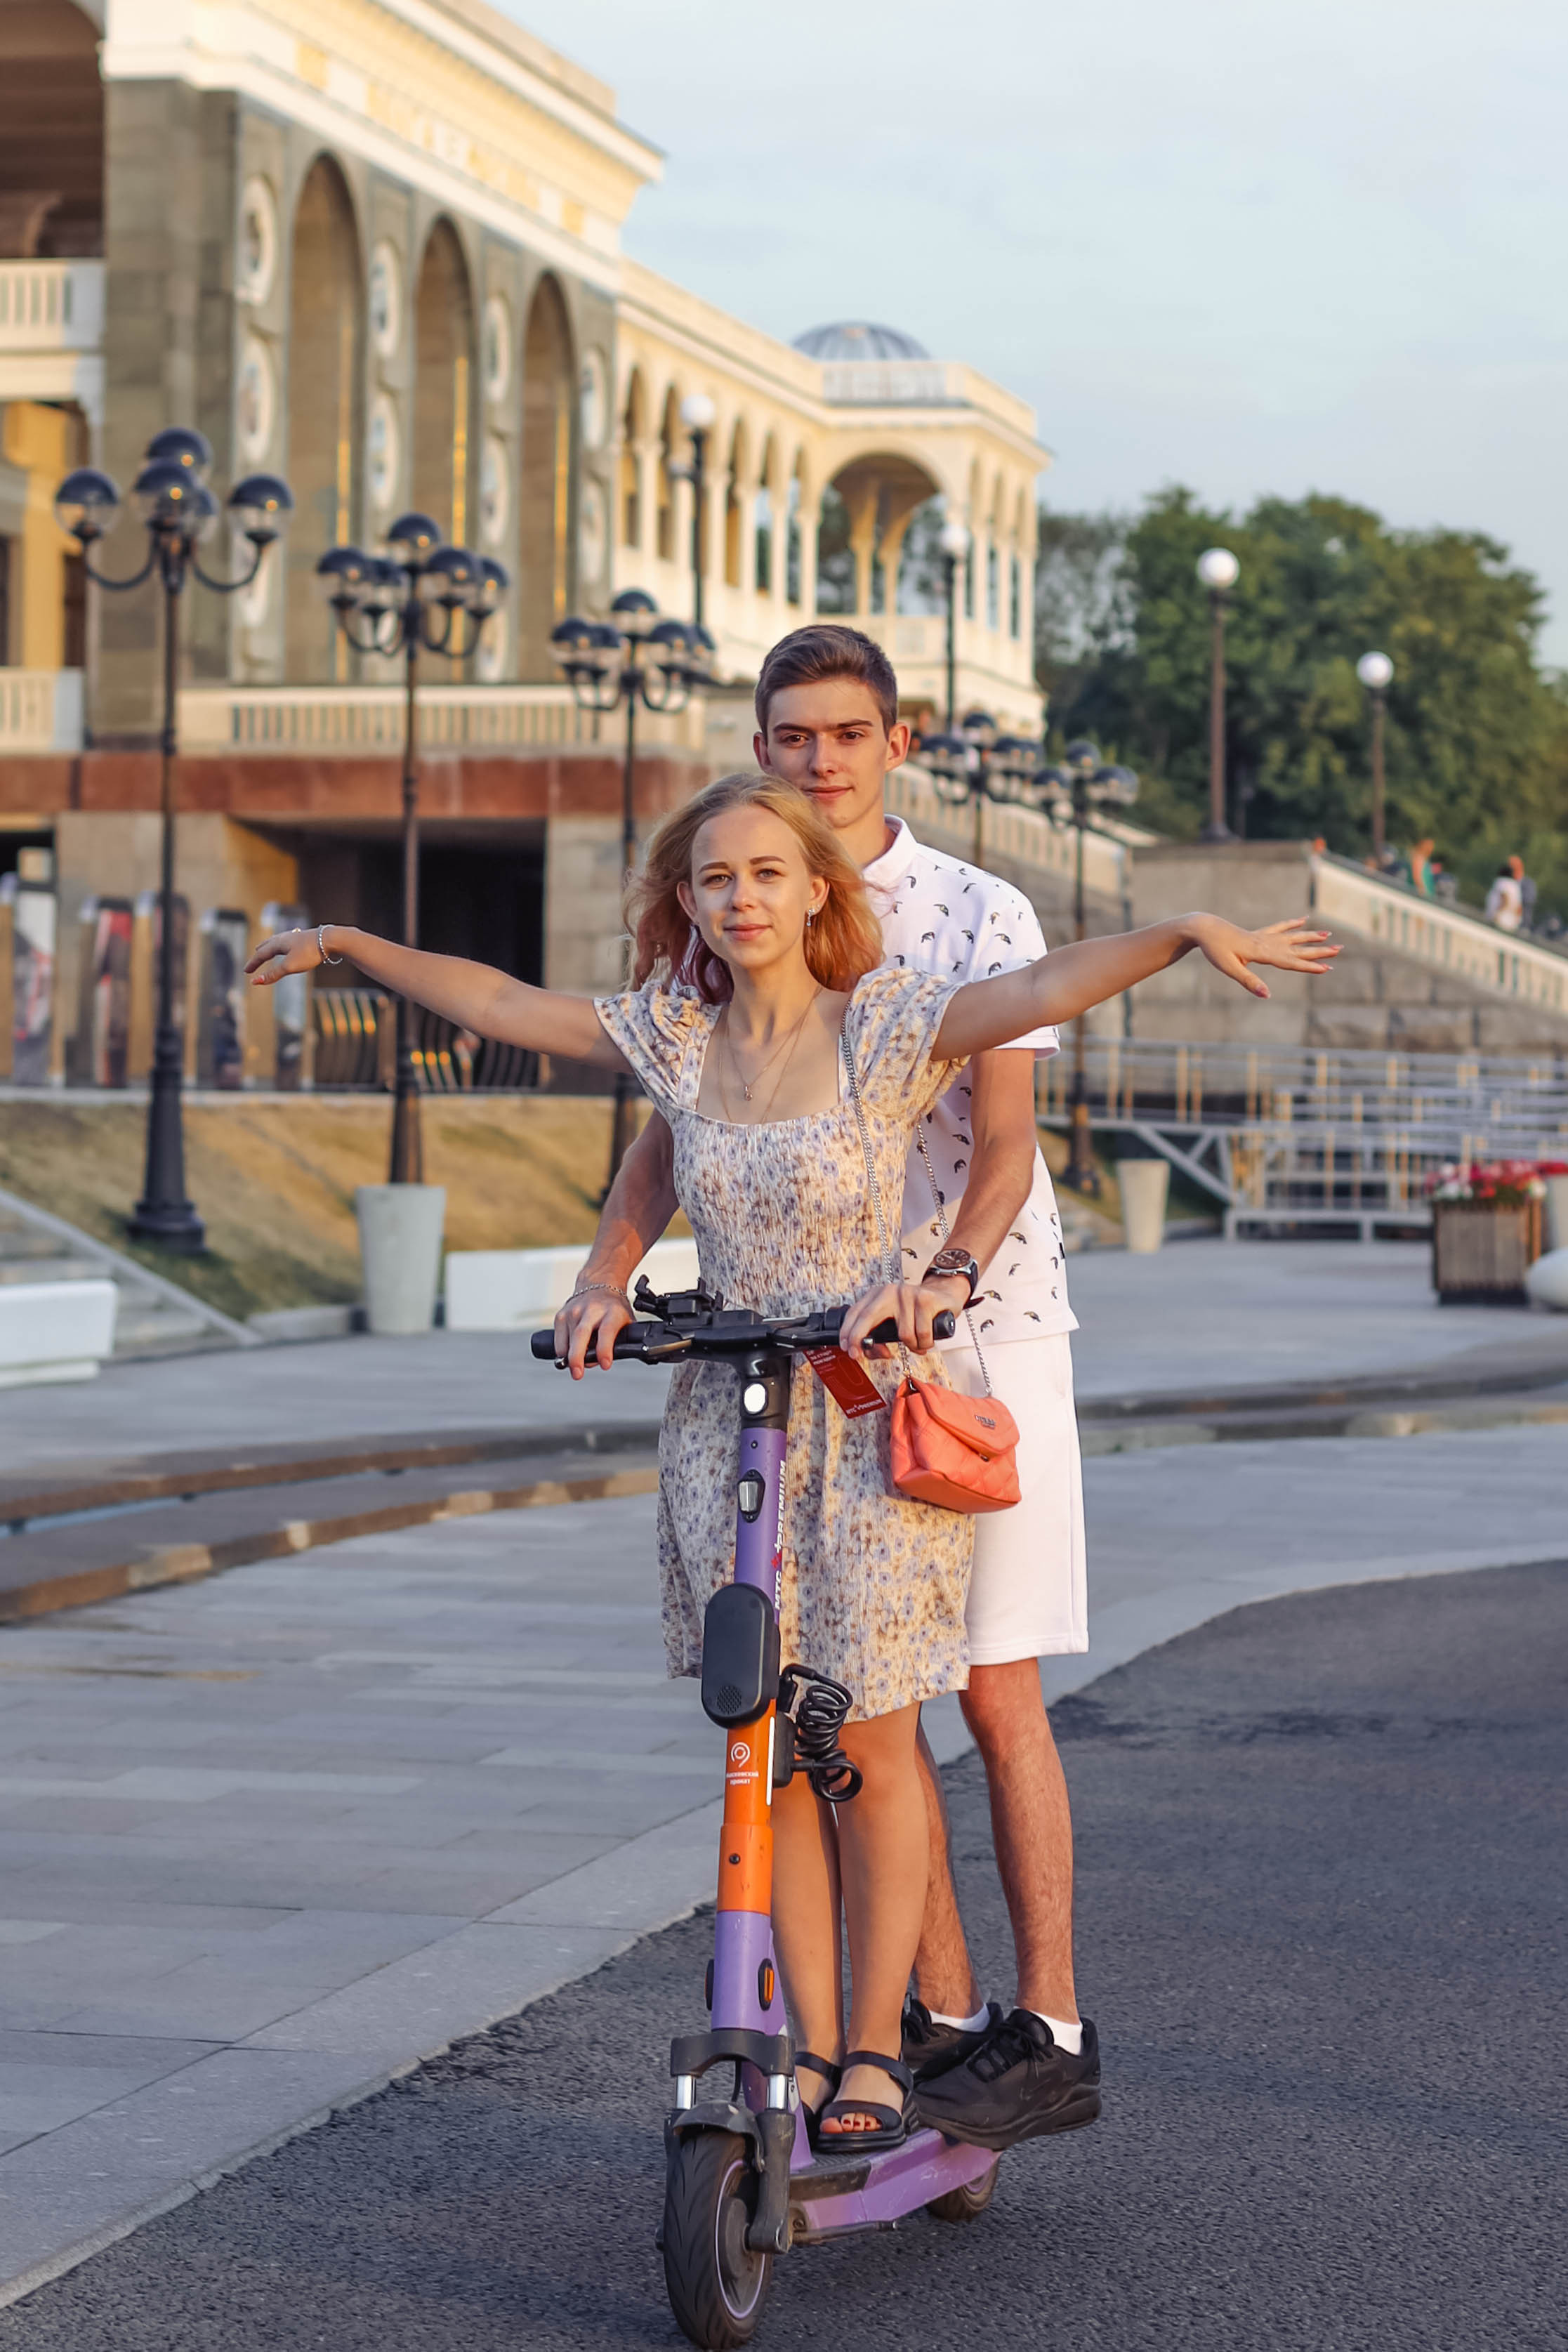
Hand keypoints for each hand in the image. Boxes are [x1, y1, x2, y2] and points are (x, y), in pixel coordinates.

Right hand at [246, 928, 325, 986]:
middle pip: (268, 945)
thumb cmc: (310, 952)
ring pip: (278, 941)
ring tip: (267, 949)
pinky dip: (282, 946)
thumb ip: (273, 974)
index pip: (261, 954)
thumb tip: (255, 982)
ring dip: (270, 947)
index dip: (253, 963)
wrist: (331, 940)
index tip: (246, 971)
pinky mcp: (305, 938)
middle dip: (260, 953)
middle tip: (254, 958)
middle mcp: (285, 938)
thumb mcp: (290, 966)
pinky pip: (289, 942)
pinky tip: (290, 946)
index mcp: (278, 943)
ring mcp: (295, 937)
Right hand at [552, 1284, 634, 1377]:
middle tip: (577, 1373)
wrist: (599, 1284)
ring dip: (571, 1357)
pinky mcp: (561, 1315)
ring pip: (568, 1340)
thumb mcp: (625, 1321)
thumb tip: (607, 1363)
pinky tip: (570, 1352)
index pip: (607, 1331)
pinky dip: (563, 1351)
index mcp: (612, 1312)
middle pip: (581, 1335)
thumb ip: (623, 1341)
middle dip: (578, 1357)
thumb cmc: (613, 1307)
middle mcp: (591, 1310)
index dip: (605, 1350)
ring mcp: (574, 1312)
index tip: (605, 1364)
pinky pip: (559, 1340)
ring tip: (577, 1366)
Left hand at [839, 1277, 966, 1359]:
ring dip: (912, 1346)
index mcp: (878, 1294)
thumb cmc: (917, 1312)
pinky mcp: (926, 1300)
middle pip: (868, 1317)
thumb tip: (877, 1351)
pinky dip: (925, 1343)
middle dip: (859, 1339)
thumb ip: (881, 1336)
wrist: (945, 1294)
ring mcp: (908, 1294)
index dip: (847, 1332)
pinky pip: (921, 1334)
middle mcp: (890, 1291)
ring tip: (918, 1342)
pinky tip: (927, 1339)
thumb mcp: (894, 1321)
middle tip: (859, 1356)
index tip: (846, 1348)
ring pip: (903, 1334)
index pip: (856, 1312)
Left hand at [1189, 915, 1337, 999]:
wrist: (1205, 929)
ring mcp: (1264, 936)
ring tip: (1328, 935)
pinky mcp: (1257, 933)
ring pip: (1293, 936)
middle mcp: (1267, 943)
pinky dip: (1292, 924)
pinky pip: (1279, 927)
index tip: (1327, 968)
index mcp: (1262, 953)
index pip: (1291, 961)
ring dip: (1311, 937)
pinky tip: (1303, 920)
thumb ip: (1249, 982)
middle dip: (1318, 951)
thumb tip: (1267, 995)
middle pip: (1298, 948)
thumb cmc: (1215, 950)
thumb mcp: (1229, 969)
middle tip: (1339, 950)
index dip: (1310, 966)